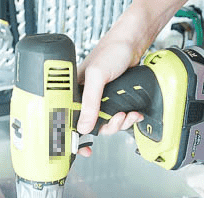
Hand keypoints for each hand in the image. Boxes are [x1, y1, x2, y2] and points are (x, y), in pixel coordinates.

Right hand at [76, 0, 187, 156]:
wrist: (133, 41)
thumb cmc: (111, 51)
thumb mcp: (97, 76)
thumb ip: (90, 102)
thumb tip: (83, 126)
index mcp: (74, 92)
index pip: (69, 120)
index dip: (74, 136)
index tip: (82, 149)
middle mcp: (86, 98)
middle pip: (92, 126)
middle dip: (107, 127)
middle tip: (117, 119)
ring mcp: (101, 100)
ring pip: (107, 124)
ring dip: (120, 123)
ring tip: (127, 114)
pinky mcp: (114, 100)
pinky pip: (118, 117)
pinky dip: (128, 118)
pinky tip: (133, 112)